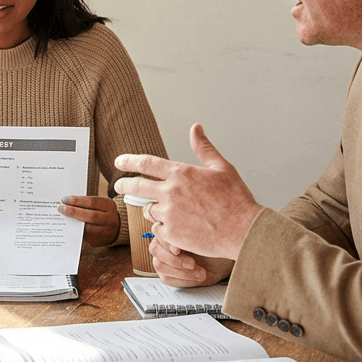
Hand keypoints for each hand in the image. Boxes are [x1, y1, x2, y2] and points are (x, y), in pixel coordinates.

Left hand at [58, 195, 120, 246]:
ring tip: (63, 217)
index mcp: (110, 206)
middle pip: (91, 216)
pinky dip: (75, 230)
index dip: (77, 200)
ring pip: (87, 229)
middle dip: (74, 212)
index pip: (92, 202)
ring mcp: (105, 233)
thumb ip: (86, 204)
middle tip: (61, 208)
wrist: (114, 228)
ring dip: (73, 222)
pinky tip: (68, 226)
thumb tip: (67, 203)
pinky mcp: (98, 242)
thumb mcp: (99, 204)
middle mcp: (110, 220)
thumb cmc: (101, 212)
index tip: (64, 199)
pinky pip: (84, 237)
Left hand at [113, 123, 262, 260]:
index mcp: (181, 173)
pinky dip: (163, 227)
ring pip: (148, 209)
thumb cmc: (236, 200)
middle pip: (136, 186)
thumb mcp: (222, 168)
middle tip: (118, 185)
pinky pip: (157, 229)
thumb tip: (196, 128)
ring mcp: (169, 213)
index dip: (129, 161)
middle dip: (124, 185)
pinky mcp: (171, 233)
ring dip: (152, 208)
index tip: (119, 162)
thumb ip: (204, 148)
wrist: (244, 231)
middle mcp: (171, 192)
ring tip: (163, 210)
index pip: (146, 163)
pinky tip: (174, 228)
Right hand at [149, 236, 234, 286]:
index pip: (158, 231)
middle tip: (192, 264)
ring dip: (180, 271)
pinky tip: (197, 278)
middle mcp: (164, 242)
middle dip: (174, 259)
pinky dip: (183, 280)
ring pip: (159, 265)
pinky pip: (167, 278)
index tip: (178, 249)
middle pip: (155, 249)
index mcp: (171, 228)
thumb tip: (177, 242)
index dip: (166, 241)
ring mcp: (164, 258)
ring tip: (201, 273)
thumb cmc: (216, 245)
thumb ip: (189, 236)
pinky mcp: (167, 273)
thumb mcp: (205, 238)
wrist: (224, 260)